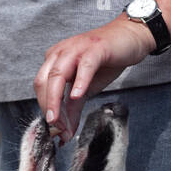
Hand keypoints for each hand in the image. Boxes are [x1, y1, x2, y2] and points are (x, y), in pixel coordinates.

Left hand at [34, 17, 153, 142]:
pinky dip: (80, 81)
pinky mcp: (95, 49)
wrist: (129, 39)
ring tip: (59, 119)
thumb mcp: (86, 89)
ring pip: (58, 74)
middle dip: (48, 107)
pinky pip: (84, 66)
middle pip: (44, 81)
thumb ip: (73, 108)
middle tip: (55, 128)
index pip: (41, 87)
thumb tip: (66, 131)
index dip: (45, 110)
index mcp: (55, 60)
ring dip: (56, 99)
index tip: (53, 129)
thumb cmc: (106, 61)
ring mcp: (77, 49)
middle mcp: (61, 53)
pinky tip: (77, 95)